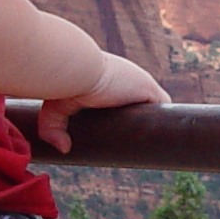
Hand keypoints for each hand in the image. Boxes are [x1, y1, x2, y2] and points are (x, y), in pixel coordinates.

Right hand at [34, 53, 168, 152]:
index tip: (118, 133)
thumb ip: (52, 128)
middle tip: (131, 146)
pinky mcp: (149, 92)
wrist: (76, 69)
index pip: (123, 97)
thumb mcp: (56, 106)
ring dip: (153, 122)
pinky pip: (165, 107)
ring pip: (154, 108)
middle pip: (140, 104)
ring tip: (149, 147)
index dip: (122, 113)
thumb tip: (63, 149)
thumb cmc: (63, 82)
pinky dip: (167, 120)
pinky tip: (165, 137)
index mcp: (108, 79)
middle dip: (139, 122)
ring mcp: (140, 84)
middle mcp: (127, 78)